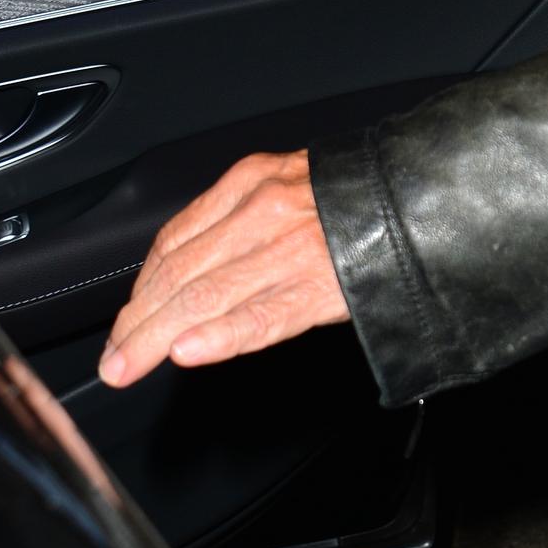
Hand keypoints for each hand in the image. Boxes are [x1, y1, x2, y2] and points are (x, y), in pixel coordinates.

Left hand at [99, 150, 349, 388]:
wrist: (433, 196)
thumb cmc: (364, 198)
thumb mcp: (294, 184)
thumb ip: (245, 218)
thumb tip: (192, 273)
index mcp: (253, 181)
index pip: (175, 240)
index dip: (142, 288)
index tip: (126, 320)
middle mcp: (265, 209)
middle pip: (179, 273)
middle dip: (137, 322)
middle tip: (114, 360)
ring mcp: (293, 246)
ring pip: (205, 296)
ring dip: (156, 338)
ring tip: (129, 366)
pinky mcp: (322, 283)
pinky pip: (262, 316)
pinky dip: (220, 336)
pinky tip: (189, 352)